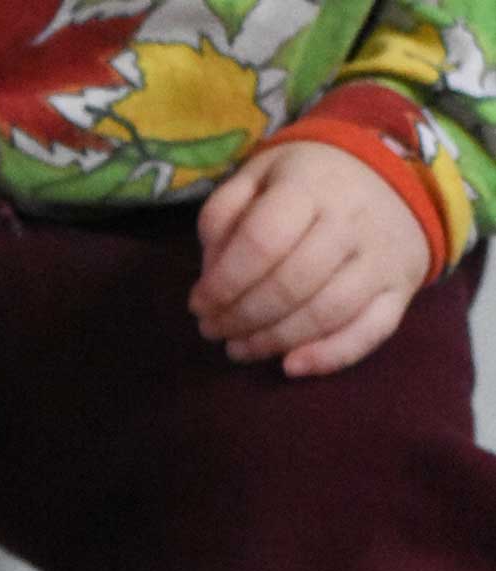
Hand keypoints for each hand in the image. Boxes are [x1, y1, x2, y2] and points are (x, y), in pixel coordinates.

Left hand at [190, 140, 431, 376]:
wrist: (395, 174)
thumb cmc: (307, 183)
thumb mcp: (258, 177)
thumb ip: (223, 217)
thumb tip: (210, 277)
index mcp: (309, 185)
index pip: (262, 241)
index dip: (223, 283)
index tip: (199, 304)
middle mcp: (351, 219)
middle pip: (291, 284)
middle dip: (241, 318)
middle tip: (214, 330)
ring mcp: (381, 256)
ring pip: (326, 313)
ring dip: (273, 342)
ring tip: (238, 348)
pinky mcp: (400, 288)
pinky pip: (370, 332)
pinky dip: (329, 357)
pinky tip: (290, 367)